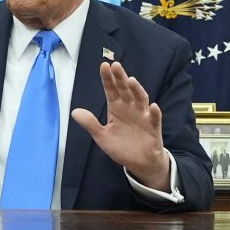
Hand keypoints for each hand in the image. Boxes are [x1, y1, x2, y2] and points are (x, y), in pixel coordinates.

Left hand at [71, 61, 170, 190]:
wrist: (139, 164)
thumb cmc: (121, 147)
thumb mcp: (102, 137)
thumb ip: (90, 124)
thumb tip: (74, 112)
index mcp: (116, 108)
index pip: (111, 90)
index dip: (108, 79)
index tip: (104, 65)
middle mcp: (130, 109)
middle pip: (125, 90)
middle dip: (120, 78)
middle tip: (115, 65)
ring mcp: (143, 117)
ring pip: (141, 100)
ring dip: (137, 90)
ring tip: (131, 80)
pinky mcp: (154, 128)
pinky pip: (155, 119)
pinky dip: (155, 113)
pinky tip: (154, 106)